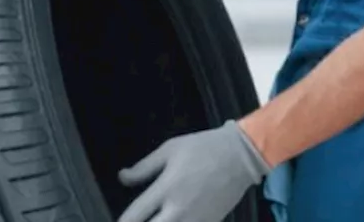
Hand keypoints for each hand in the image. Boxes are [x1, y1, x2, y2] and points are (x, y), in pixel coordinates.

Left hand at [117, 120, 270, 221]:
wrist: (241, 156)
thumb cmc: (204, 148)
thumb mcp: (170, 149)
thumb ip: (144, 167)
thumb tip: (122, 177)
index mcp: (166, 188)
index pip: (134, 216)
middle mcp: (179, 209)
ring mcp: (196, 220)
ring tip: (156, 221)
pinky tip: (174, 220)